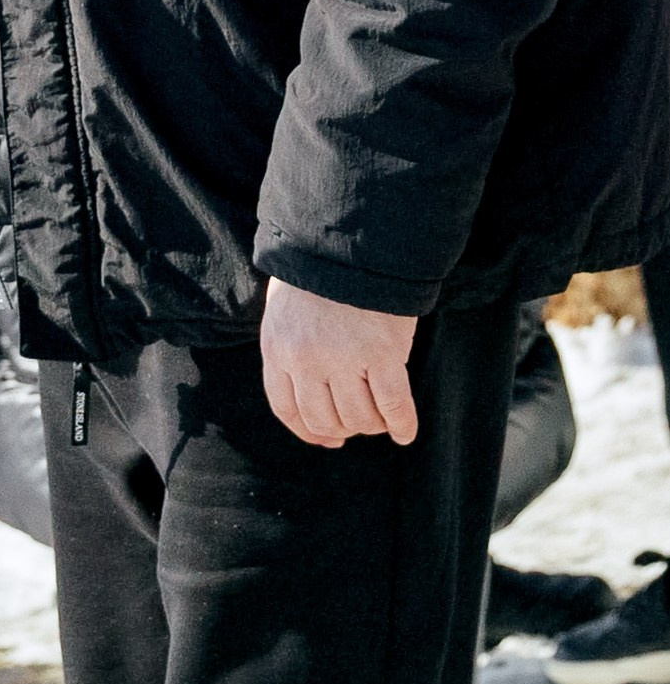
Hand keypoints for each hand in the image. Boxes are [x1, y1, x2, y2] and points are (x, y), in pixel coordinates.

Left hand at [260, 278, 419, 448]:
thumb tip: (310, 398)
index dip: (308, 432)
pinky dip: (402, 424)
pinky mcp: (382, 353)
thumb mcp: (285, 310)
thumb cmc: (319, 273)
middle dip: (344, 429)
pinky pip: (392, 405)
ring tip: (381, 418)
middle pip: (324, 420)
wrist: (351, 241)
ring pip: (358, 417)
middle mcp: (305, 359)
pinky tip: (405, 433)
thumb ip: (291, 350)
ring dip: (372, 424)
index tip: (328, 441)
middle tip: (360, 423)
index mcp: (277, 348)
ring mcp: (343, 358)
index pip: (287, 408)